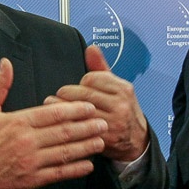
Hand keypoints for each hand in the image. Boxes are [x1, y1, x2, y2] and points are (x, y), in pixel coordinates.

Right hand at [0, 58, 107, 188]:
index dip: (74, 109)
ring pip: (65, 152)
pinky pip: (58, 173)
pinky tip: (87, 165)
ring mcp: (30, 162)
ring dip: (86, 146)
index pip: (52, 113)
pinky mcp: (31, 180)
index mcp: (17, 122)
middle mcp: (26, 141)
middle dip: (87, 126)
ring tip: (101, 140)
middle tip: (103, 121)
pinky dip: (75, 169)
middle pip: (64, 131)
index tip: (89, 106)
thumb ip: (0, 86)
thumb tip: (6, 63)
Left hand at [44, 45, 148, 161]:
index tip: (75, 88)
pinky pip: (81, 127)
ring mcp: (114, 121)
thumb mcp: (115, 87)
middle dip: (67, 95)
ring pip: (80, 110)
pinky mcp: (106, 137)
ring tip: (52, 105)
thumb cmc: (121, 109)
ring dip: (62, 108)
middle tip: (58, 96)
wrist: (136, 139)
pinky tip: (62, 120)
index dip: (79, 83)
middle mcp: (121, 104)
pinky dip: (68, 122)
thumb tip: (91, 48)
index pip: (91, 78)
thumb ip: (100, 67)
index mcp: (123, 88)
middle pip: (83, 94)